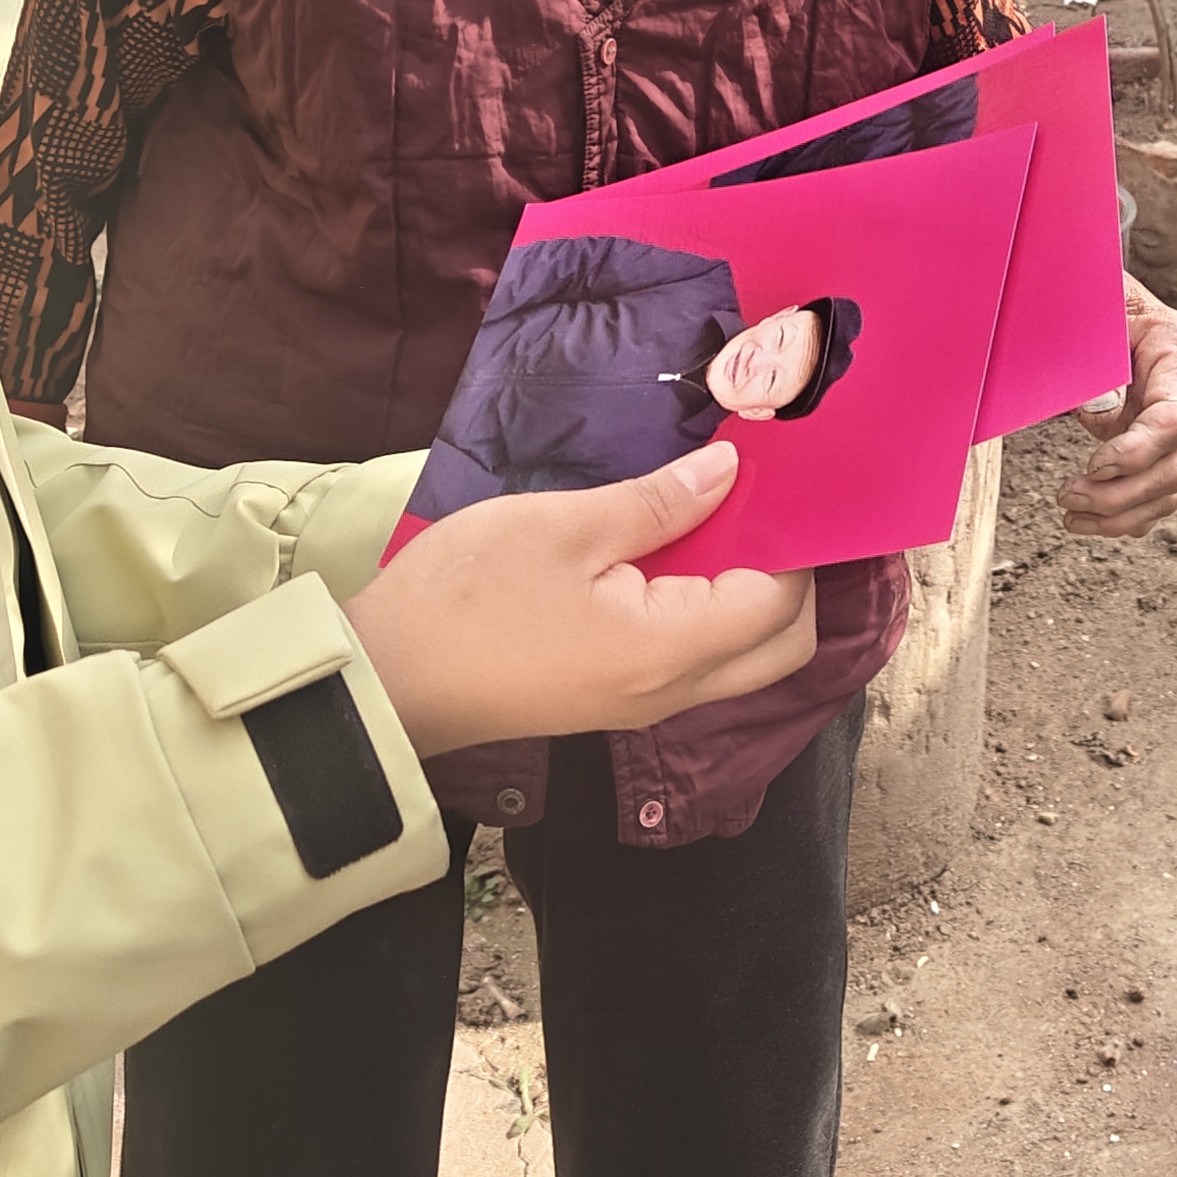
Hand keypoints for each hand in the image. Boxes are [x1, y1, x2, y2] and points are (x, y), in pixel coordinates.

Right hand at [346, 444, 816, 750]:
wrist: (383, 679)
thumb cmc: (468, 598)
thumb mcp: (564, 528)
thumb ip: (657, 503)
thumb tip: (729, 473)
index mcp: (669, 651)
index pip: (780, 604)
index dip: (793, 541)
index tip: (779, 480)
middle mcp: (672, 692)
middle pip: (780, 647)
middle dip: (791, 576)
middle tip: (758, 502)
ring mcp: (641, 703)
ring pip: (739, 656)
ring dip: (744, 590)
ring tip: (714, 513)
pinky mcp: (612, 697)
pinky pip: (693, 658)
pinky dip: (705, 607)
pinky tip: (672, 549)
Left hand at [1061, 270, 1176, 537]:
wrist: (1090, 284)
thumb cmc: (1086, 289)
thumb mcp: (1086, 305)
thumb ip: (1090, 355)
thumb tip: (1098, 412)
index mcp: (1172, 346)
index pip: (1173, 418)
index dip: (1135, 452)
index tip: (1094, 465)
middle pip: (1175, 464)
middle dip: (1121, 493)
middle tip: (1068, 496)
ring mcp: (1169, 418)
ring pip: (1169, 488)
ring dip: (1121, 514)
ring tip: (1071, 514)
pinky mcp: (1152, 440)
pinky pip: (1154, 496)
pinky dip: (1124, 518)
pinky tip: (1085, 520)